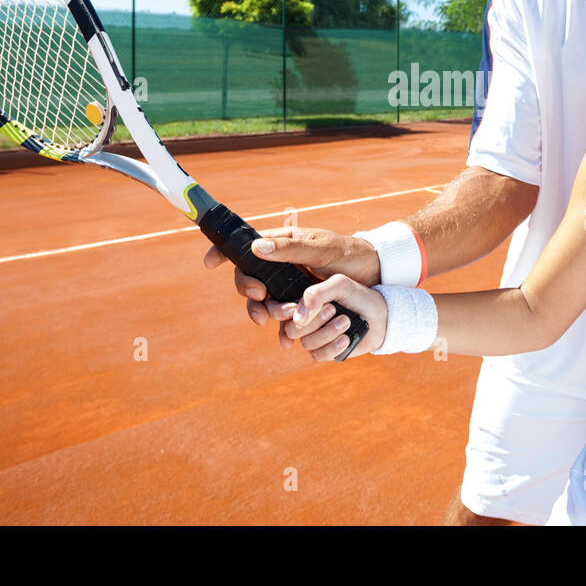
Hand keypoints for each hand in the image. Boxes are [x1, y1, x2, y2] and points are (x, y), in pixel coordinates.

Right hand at [202, 225, 380, 348]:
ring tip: (285, 315)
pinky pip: (283, 320)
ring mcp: (288, 287)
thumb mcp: (321, 250)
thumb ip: (290, 250)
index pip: (245, 247)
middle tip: (260, 296)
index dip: (224, 253)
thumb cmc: (348, 254)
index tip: (210, 263)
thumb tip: (255, 248)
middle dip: (249, 290)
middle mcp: (280, 266)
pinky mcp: (300, 306)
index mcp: (282, 245)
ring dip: (268, 311)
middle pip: (249, 279)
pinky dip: (282, 331)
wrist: (375, 275)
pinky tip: (287, 340)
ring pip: (264, 303)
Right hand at [282, 273, 387, 360]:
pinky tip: (346, 339)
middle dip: (312, 322)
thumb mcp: (340, 285)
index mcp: (302, 301)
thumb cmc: (359, 296)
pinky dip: (332, 348)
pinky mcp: (325, 351)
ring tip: (347, 321)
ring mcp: (314, 337)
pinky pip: (318, 356)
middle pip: (291, 330)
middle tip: (333, 309)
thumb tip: (298, 317)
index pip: (278, 309)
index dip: (281, 312)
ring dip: (327, 332)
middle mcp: (304, 320)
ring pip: (307, 343)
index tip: (296, 308)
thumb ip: (317, 293)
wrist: (381, 315)